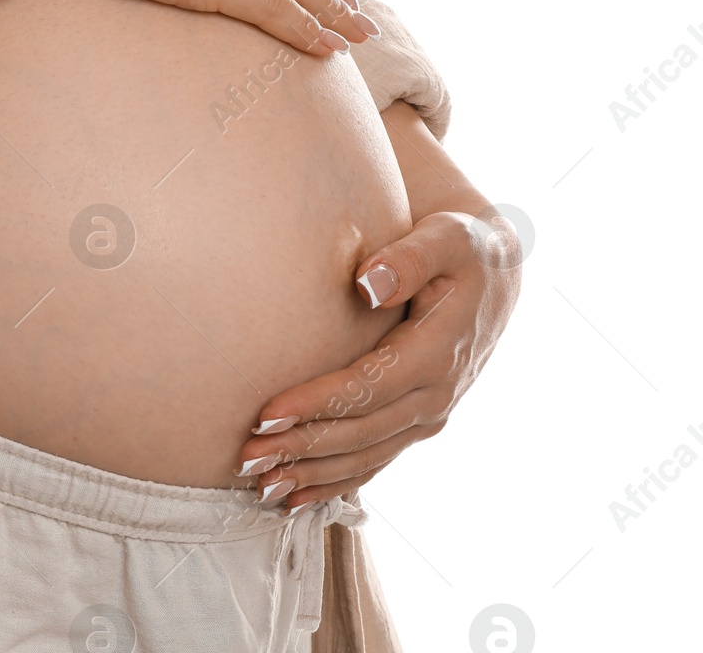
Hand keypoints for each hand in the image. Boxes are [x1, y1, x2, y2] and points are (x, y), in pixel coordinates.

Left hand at [234, 112, 521, 508]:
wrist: (492, 275)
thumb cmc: (458, 248)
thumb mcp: (444, 239)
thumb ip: (408, 259)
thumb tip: (368, 282)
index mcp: (438, 352)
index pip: (368, 387)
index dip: (316, 405)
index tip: (266, 416)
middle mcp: (436, 394)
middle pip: (360, 432)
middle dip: (302, 449)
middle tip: (247, 459)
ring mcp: (428, 414)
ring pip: (365, 456)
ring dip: (313, 476)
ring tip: (262, 487)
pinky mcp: (417, 422)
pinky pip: (375, 461)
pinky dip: (335, 483)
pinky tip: (296, 500)